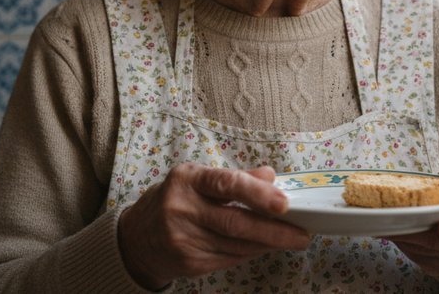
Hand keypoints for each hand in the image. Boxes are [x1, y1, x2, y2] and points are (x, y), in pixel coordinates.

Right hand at [117, 163, 310, 289]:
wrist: (137, 238)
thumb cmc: (176, 200)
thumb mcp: (199, 179)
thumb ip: (235, 177)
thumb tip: (270, 175)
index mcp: (187, 179)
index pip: (226, 184)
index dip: (257, 194)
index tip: (285, 203)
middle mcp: (182, 208)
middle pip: (235, 222)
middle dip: (274, 230)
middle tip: (301, 233)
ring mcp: (183, 238)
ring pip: (236, 245)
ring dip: (268, 243)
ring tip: (291, 239)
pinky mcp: (188, 262)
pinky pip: (229, 258)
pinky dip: (251, 253)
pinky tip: (264, 247)